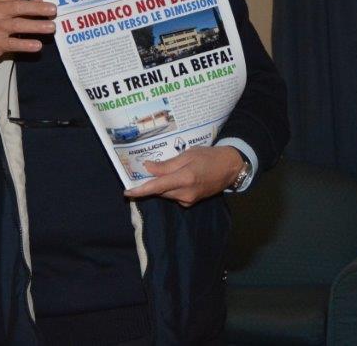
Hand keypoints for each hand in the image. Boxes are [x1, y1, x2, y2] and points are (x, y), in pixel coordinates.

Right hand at [0, 0, 55, 69]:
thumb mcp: (3, 10)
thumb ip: (22, 4)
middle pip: (18, 7)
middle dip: (37, 8)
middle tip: (53, 9)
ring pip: (18, 25)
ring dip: (36, 26)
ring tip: (51, 27)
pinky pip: (13, 43)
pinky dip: (26, 44)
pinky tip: (38, 45)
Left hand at [123, 145, 243, 206]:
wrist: (230, 168)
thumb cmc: (209, 156)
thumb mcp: (187, 155)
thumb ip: (167, 165)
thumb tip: (147, 168)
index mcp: (184, 178)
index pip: (157, 187)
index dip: (140, 190)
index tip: (127, 192)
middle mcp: (185, 193)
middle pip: (160, 191)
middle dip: (149, 184)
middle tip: (140, 173)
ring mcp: (189, 200)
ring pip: (166, 194)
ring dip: (160, 185)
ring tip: (161, 171)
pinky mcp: (192, 202)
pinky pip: (174, 196)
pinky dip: (170, 188)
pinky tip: (175, 178)